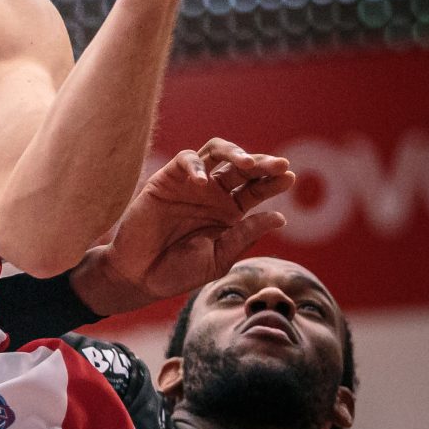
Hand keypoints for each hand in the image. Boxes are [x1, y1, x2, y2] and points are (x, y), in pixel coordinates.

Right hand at [69, 137, 293, 315]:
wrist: (139, 275)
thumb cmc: (178, 272)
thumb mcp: (219, 258)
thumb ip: (244, 236)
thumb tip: (279, 217)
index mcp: (229, 213)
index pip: (256, 190)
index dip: (272, 182)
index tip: (289, 177)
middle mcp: (212, 194)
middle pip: (241, 167)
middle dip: (261, 163)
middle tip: (278, 165)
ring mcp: (190, 184)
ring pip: (215, 153)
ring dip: (233, 153)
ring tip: (248, 163)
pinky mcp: (166, 179)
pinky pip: (185, 160)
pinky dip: (196, 166)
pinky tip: (203, 182)